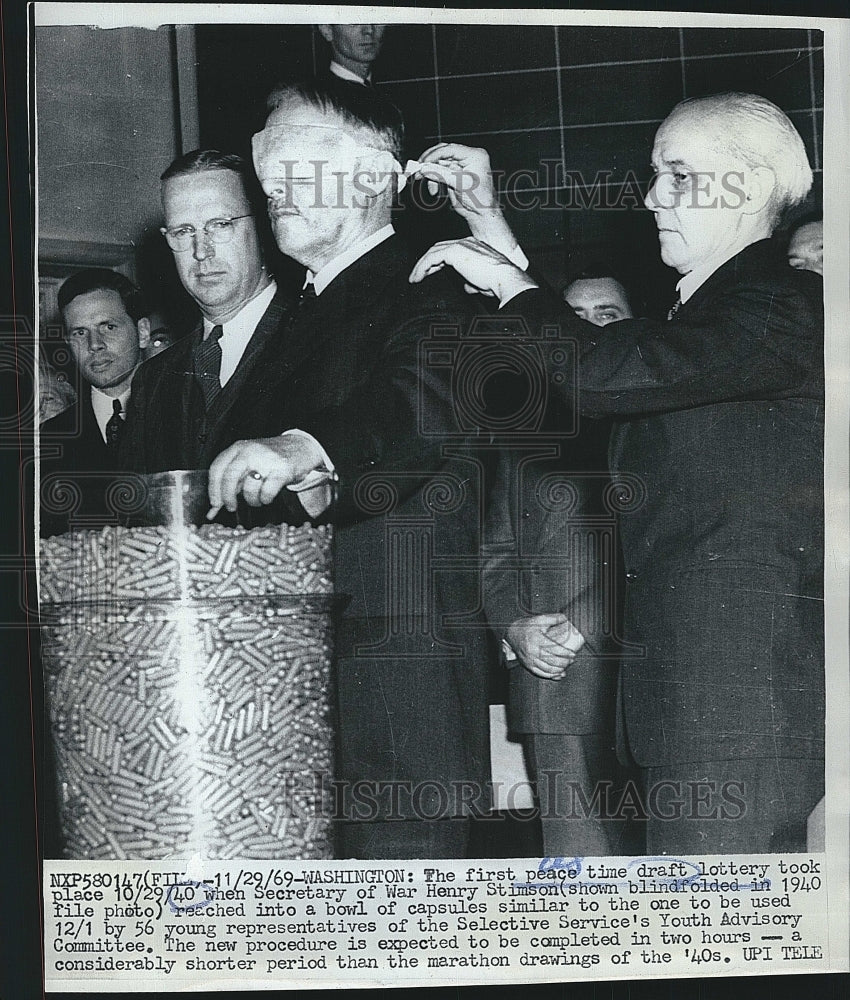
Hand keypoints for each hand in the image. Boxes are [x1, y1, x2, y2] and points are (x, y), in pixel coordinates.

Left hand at [208, 434, 323, 511]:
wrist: (301, 447)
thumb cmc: (271, 458)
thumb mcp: (248, 461)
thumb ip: (233, 479)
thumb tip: (216, 504)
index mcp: (238, 448)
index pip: (217, 468)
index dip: (213, 489)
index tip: (215, 504)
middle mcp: (250, 451)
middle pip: (229, 477)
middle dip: (227, 497)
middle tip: (231, 507)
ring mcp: (267, 459)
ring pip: (249, 488)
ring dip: (251, 500)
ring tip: (257, 499)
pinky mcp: (282, 470)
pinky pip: (267, 492)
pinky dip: (265, 499)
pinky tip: (267, 497)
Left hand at [409, 237, 537, 301]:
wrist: (505, 279)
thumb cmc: (499, 281)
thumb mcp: (483, 282)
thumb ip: (473, 282)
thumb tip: (467, 287)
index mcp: (474, 246)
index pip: (450, 250)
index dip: (438, 261)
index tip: (430, 272)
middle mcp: (466, 242)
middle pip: (439, 248)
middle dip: (427, 262)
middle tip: (418, 274)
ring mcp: (460, 245)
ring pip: (433, 252)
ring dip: (421, 265)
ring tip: (414, 278)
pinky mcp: (454, 252)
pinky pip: (431, 258)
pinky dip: (422, 267)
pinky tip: (417, 277)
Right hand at [416, 143, 516, 253]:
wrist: (481, 214)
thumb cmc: (479, 199)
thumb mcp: (459, 184)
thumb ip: (441, 174)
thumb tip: (424, 168)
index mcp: (474, 155)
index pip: (450, 149)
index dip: (434, 155)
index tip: (423, 162)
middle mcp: (468, 158)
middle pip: (443, 153)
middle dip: (430, 162)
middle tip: (418, 169)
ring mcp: (461, 166)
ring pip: (440, 163)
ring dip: (430, 173)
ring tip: (422, 180)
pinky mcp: (455, 174)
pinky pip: (440, 172)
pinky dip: (434, 179)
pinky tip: (433, 190)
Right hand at [505, 613, 582, 679]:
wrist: (511, 635)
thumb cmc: (526, 627)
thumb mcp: (539, 619)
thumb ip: (553, 618)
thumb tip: (566, 618)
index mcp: (536, 639)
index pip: (554, 649)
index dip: (565, 653)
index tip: (573, 653)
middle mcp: (532, 651)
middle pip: (552, 660)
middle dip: (564, 662)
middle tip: (572, 660)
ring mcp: (529, 659)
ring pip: (547, 669)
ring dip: (559, 669)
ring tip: (567, 666)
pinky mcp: (528, 665)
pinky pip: (540, 673)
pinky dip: (551, 675)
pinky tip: (558, 674)